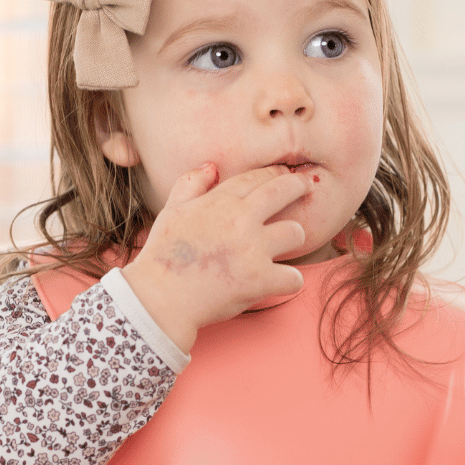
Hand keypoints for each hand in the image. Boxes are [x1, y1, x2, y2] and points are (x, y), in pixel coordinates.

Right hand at [121, 162, 311, 352]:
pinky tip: (281, 280)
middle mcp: (241, 220)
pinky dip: (290, 280)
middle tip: (305, 187)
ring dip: (293, 237)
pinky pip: (294, 277)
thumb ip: (191, 184)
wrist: (160, 298)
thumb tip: (211, 166)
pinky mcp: (260, 280)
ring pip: (296, 232)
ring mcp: (253, 250)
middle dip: (298, 186)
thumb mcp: (171, 211)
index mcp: (220, 202)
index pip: (256, 177)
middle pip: (284, 191)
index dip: (273, 173)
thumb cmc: (163, 256)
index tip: (282, 174)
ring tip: (286, 244)